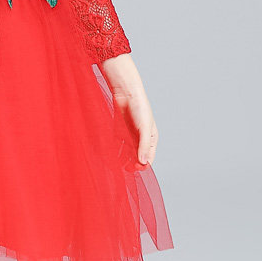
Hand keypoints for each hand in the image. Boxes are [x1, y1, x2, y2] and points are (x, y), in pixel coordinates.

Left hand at [99, 54, 158, 169]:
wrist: (125, 91)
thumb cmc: (139, 107)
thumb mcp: (144, 127)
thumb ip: (143, 145)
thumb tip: (143, 162)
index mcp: (151, 138)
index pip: (148, 157)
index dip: (142, 165)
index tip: (134, 169)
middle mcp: (140, 138)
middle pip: (136, 156)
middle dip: (131, 164)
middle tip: (124, 169)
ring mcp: (129, 135)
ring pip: (126, 152)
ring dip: (122, 159)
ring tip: (116, 164)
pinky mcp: (119, 130)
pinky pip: (117, 144)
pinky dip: (115, 150)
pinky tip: (110, 154)